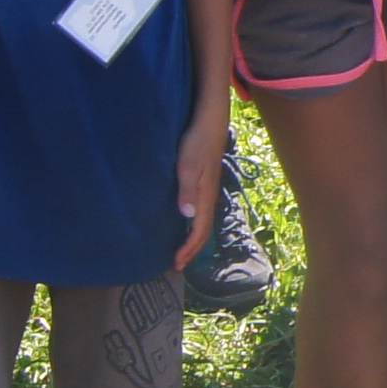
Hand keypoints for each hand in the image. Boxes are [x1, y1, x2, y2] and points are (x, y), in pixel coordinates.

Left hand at [171, 110, 223, 267]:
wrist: (210, 123)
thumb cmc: (196, 143)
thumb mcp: (188, 166)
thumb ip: (187, 191)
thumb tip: (187, 215)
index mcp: (206, 197)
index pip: (199, 231)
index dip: (188, 249)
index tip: (176, 263)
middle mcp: (210, 198)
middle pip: (204, 231)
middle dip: (192, 250)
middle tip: (178, 264)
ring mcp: (209, 191)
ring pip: (204, 223)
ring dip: (194, 239)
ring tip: (183, 250)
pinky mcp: (206, 184)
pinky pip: (202, 213)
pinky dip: (194, 226)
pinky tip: (187, 222)